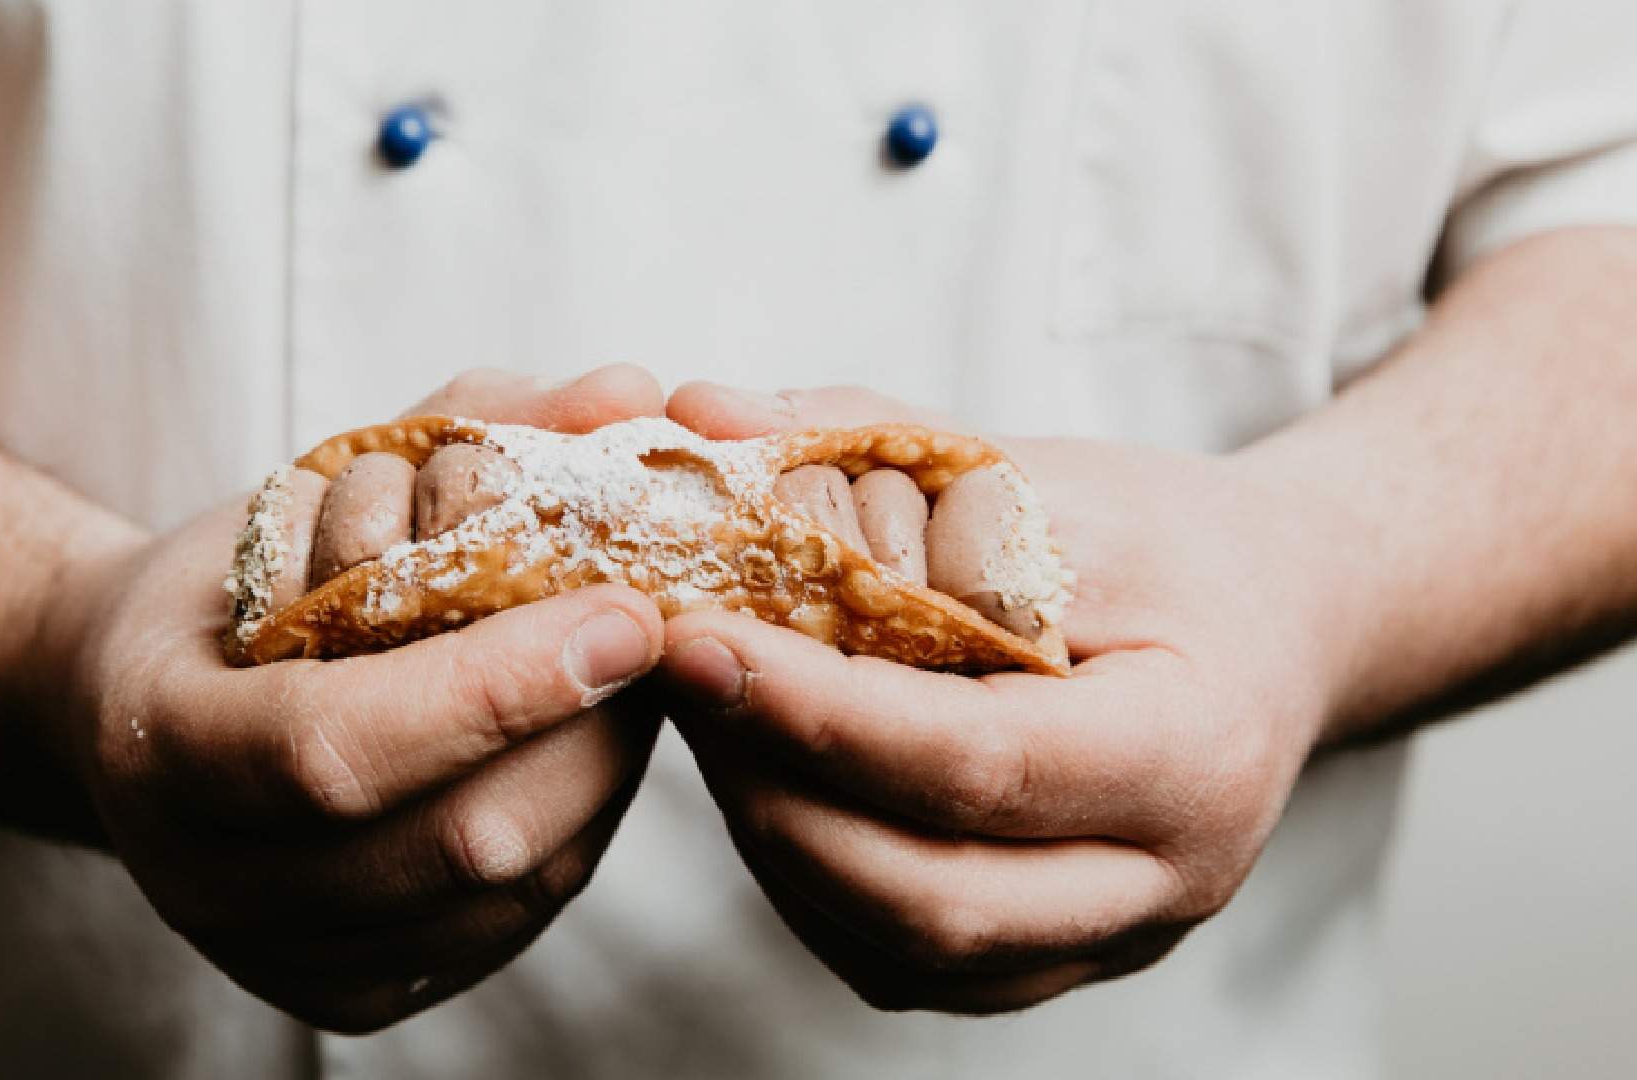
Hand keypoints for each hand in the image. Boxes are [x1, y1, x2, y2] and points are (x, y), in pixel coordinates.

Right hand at [43, 366, 668, 1032]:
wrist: (135, 706)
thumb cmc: (240, 577)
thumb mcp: (322, 477)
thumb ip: (471, 426)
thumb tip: (625, 396)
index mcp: (158, 740)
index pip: (339, 747)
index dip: (495, 688)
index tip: (624, 614)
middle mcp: (208, 878)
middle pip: (448, 839)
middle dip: (587, 735)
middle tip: (656, 640)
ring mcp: (282, 955)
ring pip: (504, 895)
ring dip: (600, 778)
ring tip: (618, 683)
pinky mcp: (352, 992)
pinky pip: (508, 925)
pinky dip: (572, 827)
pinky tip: (574, 748)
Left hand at [655, 382, 1349, 1012]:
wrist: (1281, 626)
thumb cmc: (1172, 547)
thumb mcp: (1052, 473)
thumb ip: (878, 445)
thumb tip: (704, 412)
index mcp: (1195, 753)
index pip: (980, 764)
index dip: (820, 713)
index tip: (698, 642)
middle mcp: (1165, 880)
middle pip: (931, 896)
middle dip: (775, 790)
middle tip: (682, 679)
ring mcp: (1109, 941)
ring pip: (902, 946)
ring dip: (777, 835)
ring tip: (718, 715)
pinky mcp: (1050, 960)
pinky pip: (902, 958)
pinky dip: (812, 875)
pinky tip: (775, 774)